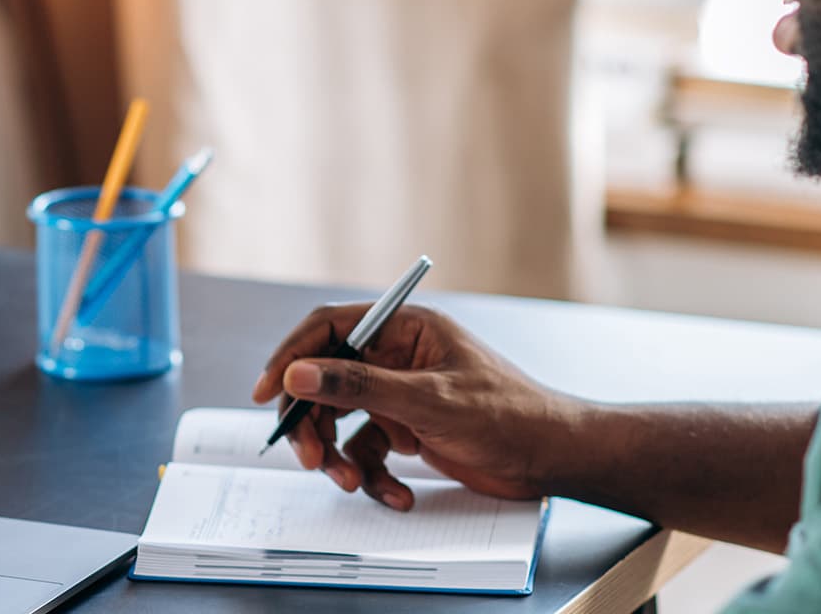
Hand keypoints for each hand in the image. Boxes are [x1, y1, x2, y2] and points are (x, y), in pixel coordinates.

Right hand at [252, 303, 578, 509]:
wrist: (552, 459)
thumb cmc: (508, 415)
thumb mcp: (427, 400)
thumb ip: (358, 386)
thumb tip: (299, 373)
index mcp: (405, 328)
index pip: (329, 329)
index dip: (292, 358)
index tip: (268, 393)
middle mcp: (397, 356)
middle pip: (326, 382)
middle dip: (313, 424)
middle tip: (308, 457)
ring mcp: (401, 395)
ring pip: (342, 422)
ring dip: (340, 457)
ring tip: (352, 482)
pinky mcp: (407, 430)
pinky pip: (368, 452)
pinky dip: (374, 477)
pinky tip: (398, 493)